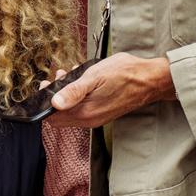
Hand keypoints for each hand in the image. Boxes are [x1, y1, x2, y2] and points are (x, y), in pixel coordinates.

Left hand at [46, 52, 175, 129]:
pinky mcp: (103, 113)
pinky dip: (77, 96)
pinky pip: (82, 108)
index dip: (44, 101)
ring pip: (70, 111)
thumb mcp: (95, 76)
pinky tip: (81, 81)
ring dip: (66, 95)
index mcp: (85, 113)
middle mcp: (90, 120)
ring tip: (69, 75)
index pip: (53, 117)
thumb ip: (73, 91)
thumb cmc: (125, 74)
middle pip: (60, 115)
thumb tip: (54, 103)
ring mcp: (97, 118)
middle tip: (57, 78)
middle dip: (54, 97)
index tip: (45, 84)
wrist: (151, 80)